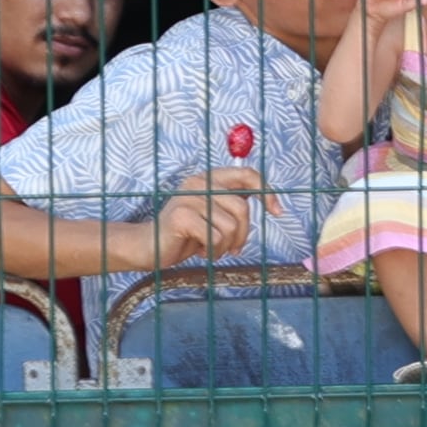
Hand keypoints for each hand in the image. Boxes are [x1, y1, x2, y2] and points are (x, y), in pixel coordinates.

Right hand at [148, 165, 269, 264]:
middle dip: (243, 234)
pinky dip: (213, 251)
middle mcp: (199, 183)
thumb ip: (234, 204)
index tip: (277, 212)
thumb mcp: (214, 214)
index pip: (248, 174)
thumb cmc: (186, 233)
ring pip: (230, 226)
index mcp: (210, 178)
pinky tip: (201, 251)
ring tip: (212, 249)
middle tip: (233, 248)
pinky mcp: (181, 216)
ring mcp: (188, 198)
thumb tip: (272, 203)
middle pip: (243, 208)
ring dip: (226, 246)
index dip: (267, 192)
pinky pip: (215, 237)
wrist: (149, 247)